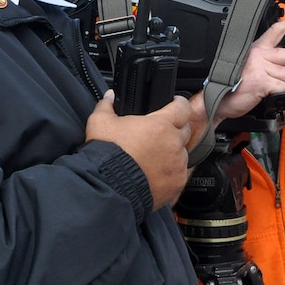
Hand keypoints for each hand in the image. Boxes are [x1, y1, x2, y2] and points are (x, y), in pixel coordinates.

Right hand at [86, 91, 191, 209]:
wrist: (108, 188)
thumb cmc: (107, 156)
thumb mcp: (99, 123)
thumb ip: (106, 106)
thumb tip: (110, 97)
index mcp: (160, 125)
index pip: (183, 107)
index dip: (179, 104)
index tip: (175, 105)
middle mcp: (173, 144)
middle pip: (184, 130)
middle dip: (175, 129)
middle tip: (158, 134)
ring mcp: (177, 165)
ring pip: (182, 153)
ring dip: (172, 152)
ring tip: (153, 157)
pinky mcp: (176, 184)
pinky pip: (179, 174)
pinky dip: (170, 172)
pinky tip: (155, 173)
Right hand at [212, 13, 284, 121]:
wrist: (219, 100)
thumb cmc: (234, 86)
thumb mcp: (250, 66)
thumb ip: (266, 60)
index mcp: (256, 49)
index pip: (276, 30)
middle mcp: (257, 54)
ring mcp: (259, 66)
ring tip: (275, 90)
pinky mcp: (261, 80)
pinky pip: (283, 86)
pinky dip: (281, 94)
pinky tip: (270, 95)